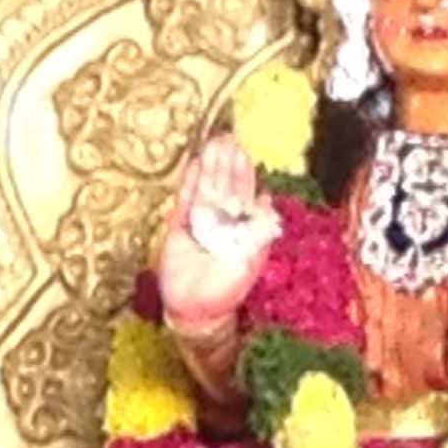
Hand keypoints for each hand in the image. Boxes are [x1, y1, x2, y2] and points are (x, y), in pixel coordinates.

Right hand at [159, 134, 272, 332]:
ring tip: (212, 143)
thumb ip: (259, 231)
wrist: (195, 310)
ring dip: (209, 167)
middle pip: (225, 185)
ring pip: (206, 189)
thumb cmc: (226, 290)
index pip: (244, 194)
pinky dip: (190, 184)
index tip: (243, 151)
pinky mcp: (180, 230)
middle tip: (227, 137)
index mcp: (244, 228)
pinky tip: (194, 166)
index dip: (243, 172)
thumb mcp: (250, 260)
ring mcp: (201, 224)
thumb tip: (267, 200)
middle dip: (225, 162)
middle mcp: (224, 221)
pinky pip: (186, 202)